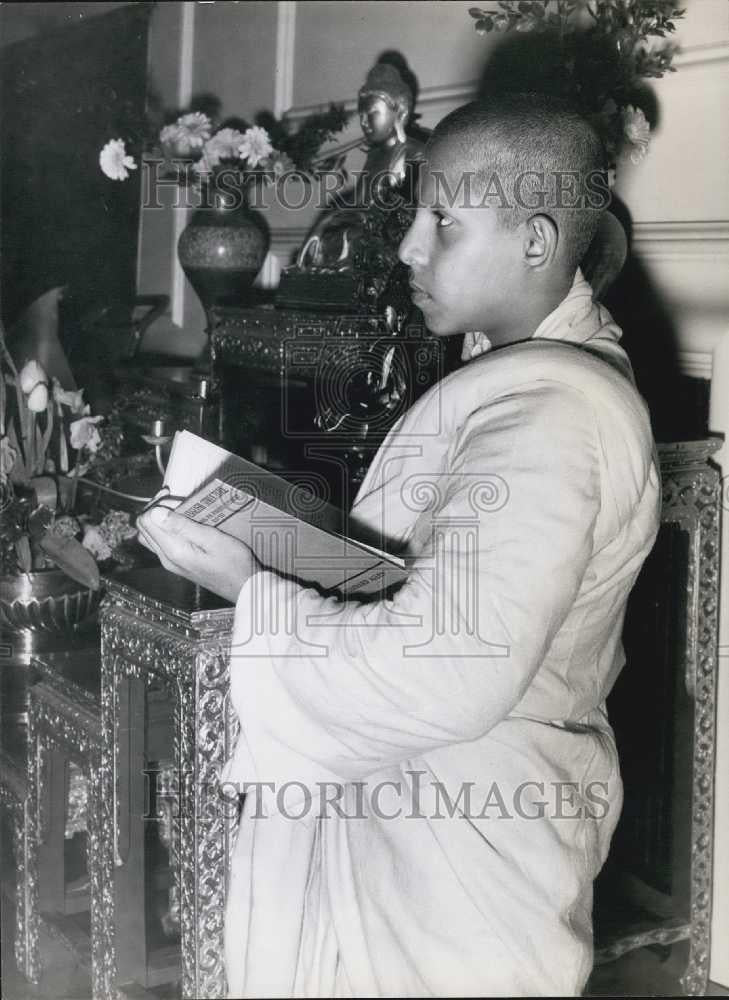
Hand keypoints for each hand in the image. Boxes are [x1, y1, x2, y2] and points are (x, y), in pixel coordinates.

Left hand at [136, 507, 258, 601]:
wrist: (244, 587)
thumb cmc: (234, 564)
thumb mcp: (212, 539)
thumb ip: (183, 526)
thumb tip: (156, 512)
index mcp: (173, 551)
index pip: (146, 521)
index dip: (157, 505)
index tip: (173, 498)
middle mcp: (167, 558)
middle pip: (144, 528)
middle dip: (156, 510)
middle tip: (176, 500)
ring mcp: (171, 562)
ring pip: (150, 536)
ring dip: (160, 519)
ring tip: (179, 509)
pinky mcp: (177, 564)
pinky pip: (161, 543)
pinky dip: (167, 529)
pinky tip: (184, 524)